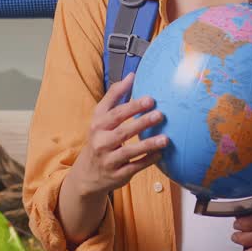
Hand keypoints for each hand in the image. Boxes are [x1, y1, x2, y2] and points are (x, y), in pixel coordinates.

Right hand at [68, 72, 168, 197]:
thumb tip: (132, 75)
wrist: (86, 174)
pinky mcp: (117, 175)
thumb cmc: (99, 139)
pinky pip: (134, 167)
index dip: (132, 106)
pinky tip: (160, 154)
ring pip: (129, 151)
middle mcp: (101, 142)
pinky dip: (147, 161)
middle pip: (122, 131)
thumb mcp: (100, 117)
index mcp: (98, 125)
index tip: (150, 99)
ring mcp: (108, 160)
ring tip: (165, 139)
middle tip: (160, 115)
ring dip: (147, 144)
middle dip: (141, 122)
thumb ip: (115, 96)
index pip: (115, 113)